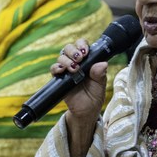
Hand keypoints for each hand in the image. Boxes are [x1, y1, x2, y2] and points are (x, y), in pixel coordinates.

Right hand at [54, 39, 108, 156]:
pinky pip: (54, 68)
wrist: (85, 112)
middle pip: (70, 48)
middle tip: (79, 59)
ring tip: (74, 69)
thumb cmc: (94, 96)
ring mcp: (67, 69)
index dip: (82, 45)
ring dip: (66, 60)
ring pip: (61, 56)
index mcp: (88, 61)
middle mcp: (76, 62)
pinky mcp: (60, 78)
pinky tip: (61, 71)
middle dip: (73, 51)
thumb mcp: (100, 86)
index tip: (85, 52)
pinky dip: (56, 68)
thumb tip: (102, 64)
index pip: (82, 45)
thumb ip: (100, 75)